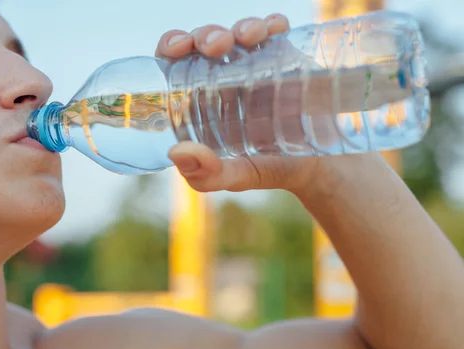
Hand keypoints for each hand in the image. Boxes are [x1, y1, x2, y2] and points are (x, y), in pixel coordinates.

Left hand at [155, 15, 353, 195]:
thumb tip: (176, 152)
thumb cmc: (275, 170)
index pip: (175, 66)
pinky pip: (275, 31)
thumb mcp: (239, 178)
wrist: (326, 165)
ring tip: (248, 36)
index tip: (179, 48)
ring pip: (238, 32)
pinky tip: (275, 28)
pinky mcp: (287, 58)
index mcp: (202, 102)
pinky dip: (272, 23)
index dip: (171, 47)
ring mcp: (256, 67)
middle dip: (206, 34)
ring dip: (239, 26)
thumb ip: (207, 175)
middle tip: (217, 45)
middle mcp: (225, 80)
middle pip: (205, 43)